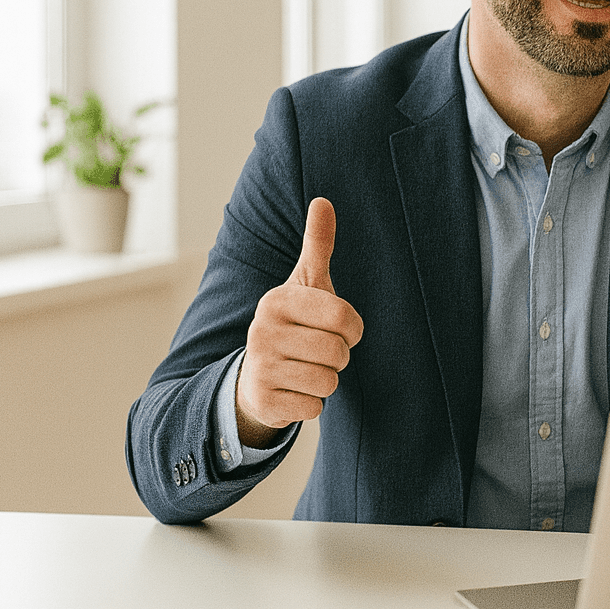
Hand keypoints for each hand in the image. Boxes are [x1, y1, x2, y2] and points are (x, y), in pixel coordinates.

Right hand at [237, 197, 364, 446]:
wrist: (257, 374)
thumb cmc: (295, 323)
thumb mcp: (308, 284)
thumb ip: (318, 244)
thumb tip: (323, 200)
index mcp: (277, 300)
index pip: (344, 318)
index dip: (353, 329)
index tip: (339, 329)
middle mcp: (261, 331)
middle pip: (338, 353)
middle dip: (338, 357)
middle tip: (318, 351)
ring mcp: (258, 367)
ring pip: (329, 382)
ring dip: (327, 381)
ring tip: (306, 369)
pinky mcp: (262, 401)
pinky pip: (315, 408)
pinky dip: (312, 403)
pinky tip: (294, 390)